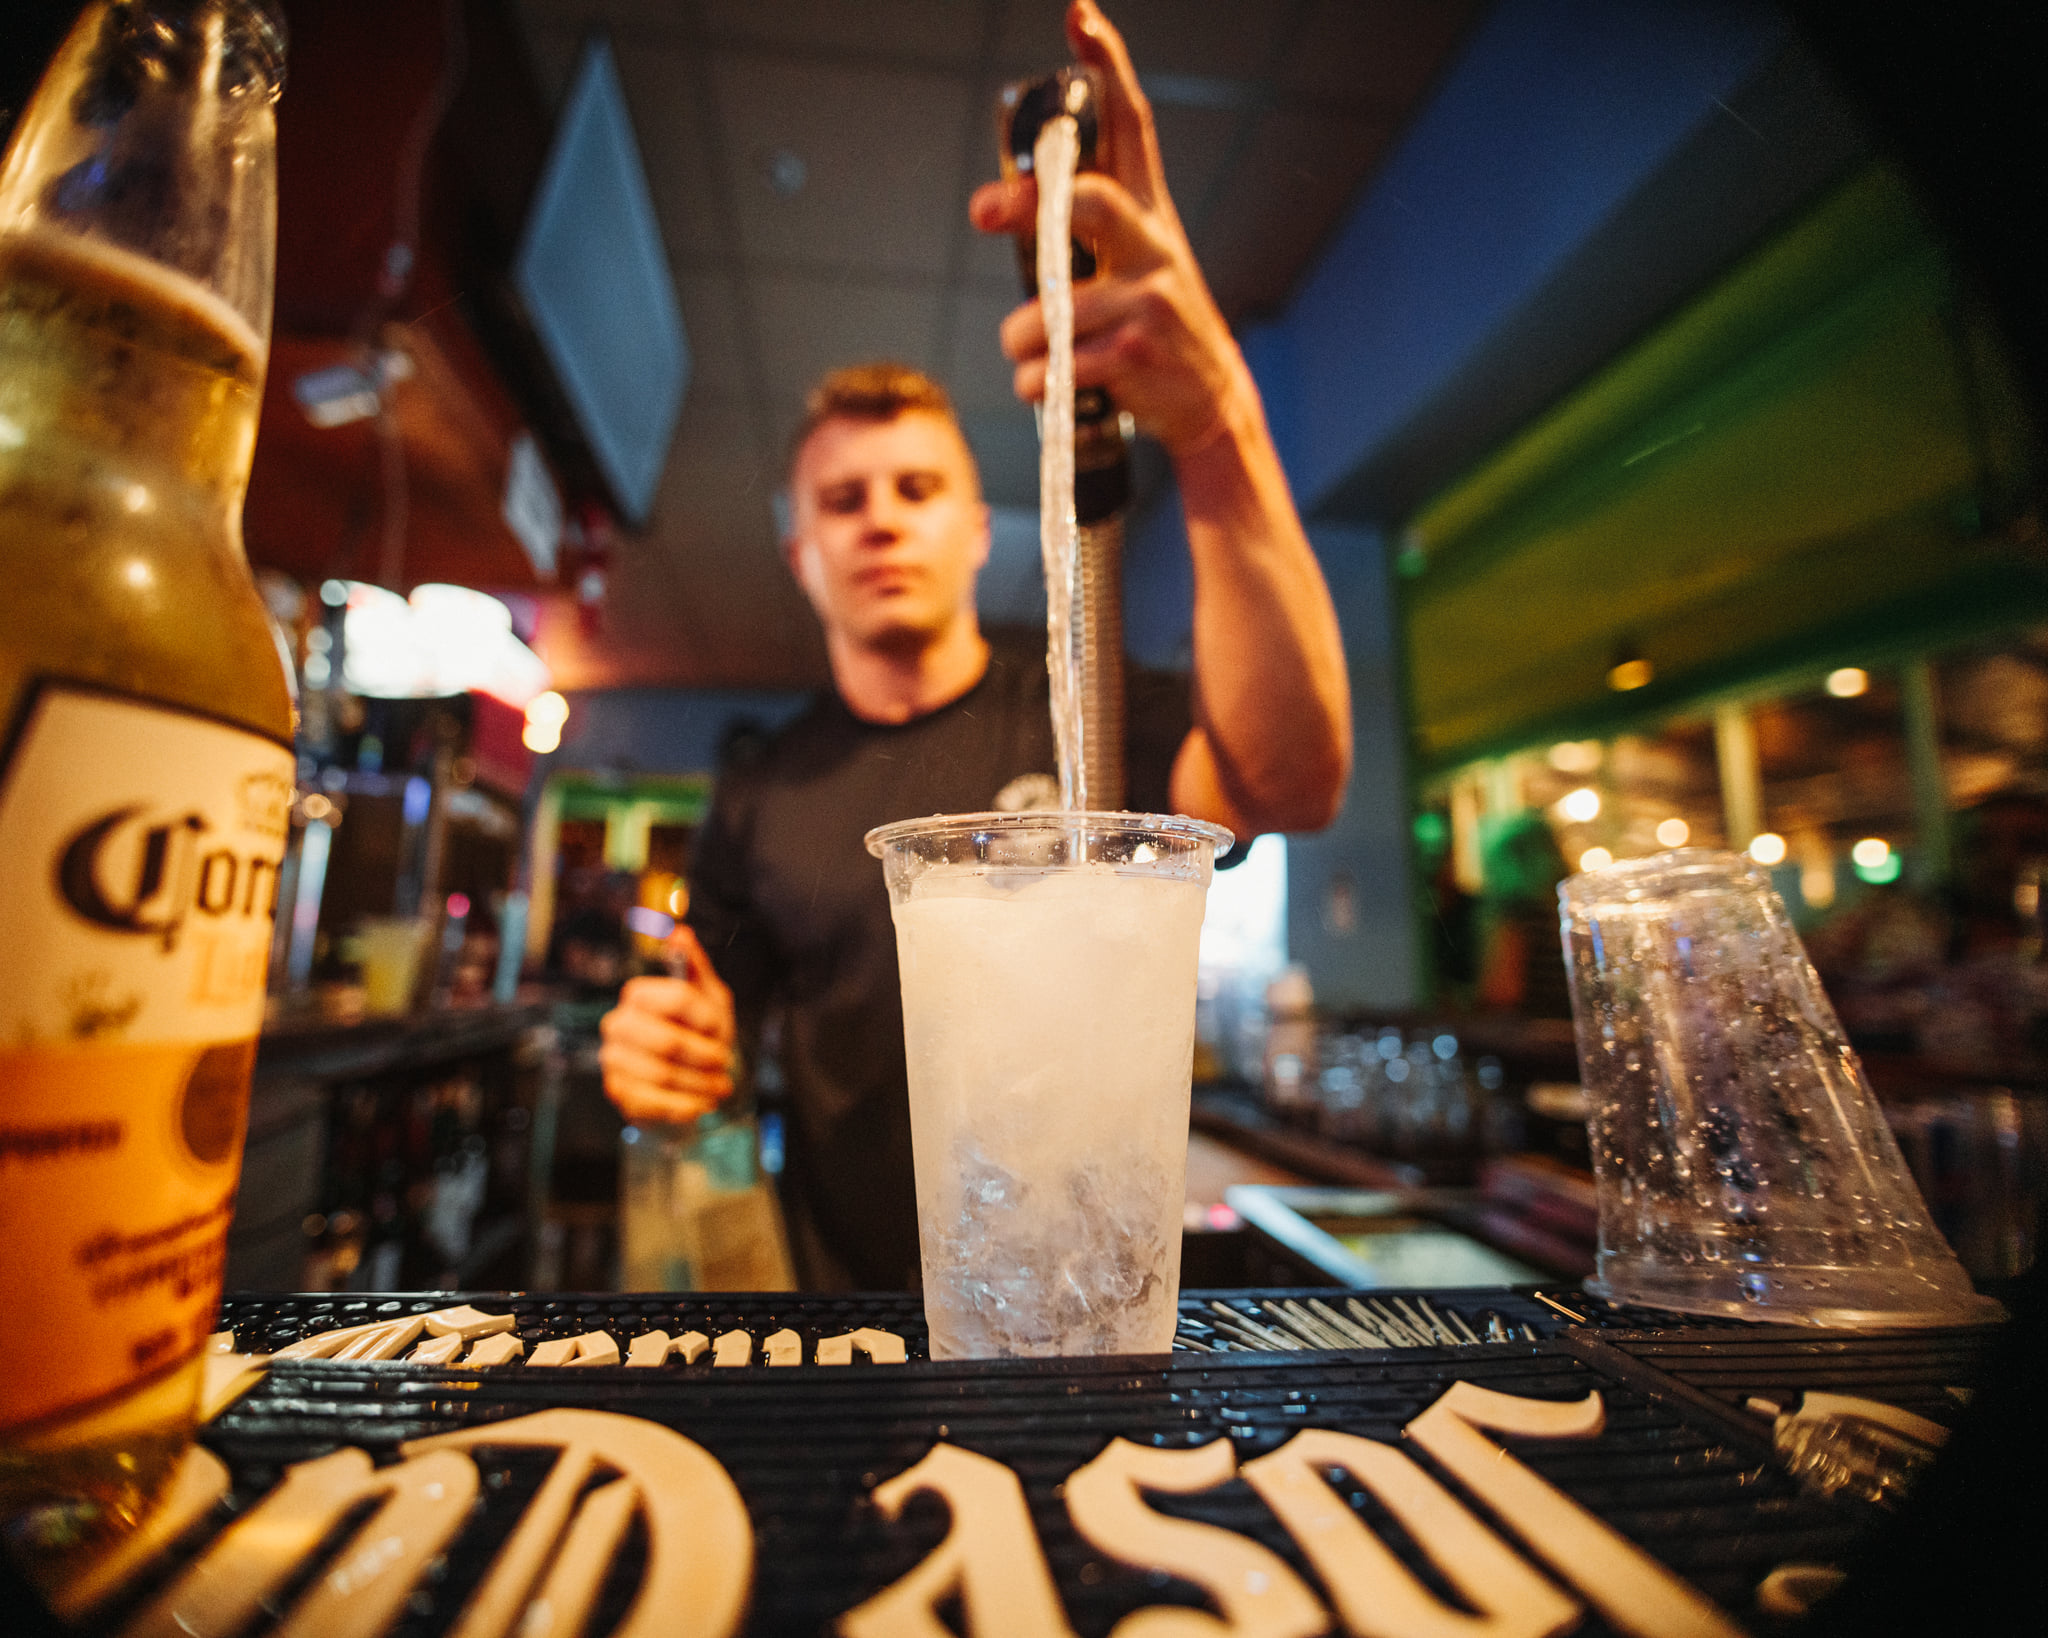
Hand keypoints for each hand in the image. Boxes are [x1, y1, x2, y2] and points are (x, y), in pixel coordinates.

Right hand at [598, 926, 736, 1123]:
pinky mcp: (617, 1092)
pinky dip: (685, 1107)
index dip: (707, 1019)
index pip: (677, 999)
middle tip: (724, 1064)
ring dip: (700, 1084)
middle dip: (705, 1057)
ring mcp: (613, 1059)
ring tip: (719, 1087)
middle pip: (669, 1041)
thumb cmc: (698, 1033)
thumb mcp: (707, 996)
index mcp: (638, 994)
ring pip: (664, 1075)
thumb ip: (694, 965)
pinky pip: (654, 1103)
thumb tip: (681, 933)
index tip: (721, 1030)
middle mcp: (618, 1024)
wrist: (684, 1078)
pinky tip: (701, 1105)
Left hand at [968, 0, 1255, 456]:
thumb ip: (1085, 226)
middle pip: (1090, 203)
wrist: (1209, 402)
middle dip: (1027, 204)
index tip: (1078, 16)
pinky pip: (1051, 366)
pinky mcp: (1138, 354)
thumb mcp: (1133, 263)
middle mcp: (1154, 246)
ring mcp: (1150, 300)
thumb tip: (1001, 201)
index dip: (1106, 67)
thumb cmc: (1150, 326)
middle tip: (983, 209)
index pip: (1129, 126)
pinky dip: (1032, 383)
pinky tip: (1047, 384)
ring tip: (1034, 352)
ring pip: (1046, 310)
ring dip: (1020, 340)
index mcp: (1148, 213)